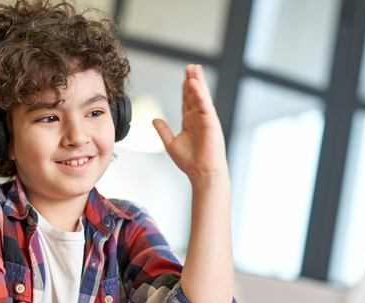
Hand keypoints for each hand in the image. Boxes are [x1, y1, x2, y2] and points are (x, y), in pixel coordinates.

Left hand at [153, 64, 227, 184]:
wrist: (202, 173)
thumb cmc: (190, 162)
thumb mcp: (170, 143)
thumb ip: (163, 130)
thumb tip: (154, 119)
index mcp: (190, 123)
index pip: (187, 101)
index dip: (185, 89)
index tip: (184, 78)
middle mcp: (198, 119)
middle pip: (195, 95)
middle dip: (192, 80)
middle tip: (190, 67)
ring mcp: (206, 119)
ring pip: (201, 96)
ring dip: (197, 82)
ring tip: (194, 68)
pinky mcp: (211, 122)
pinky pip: (204, 104)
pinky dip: (199, 93)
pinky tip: (194, 83)